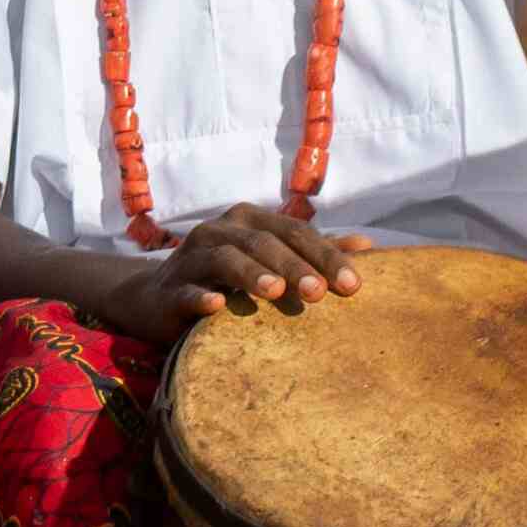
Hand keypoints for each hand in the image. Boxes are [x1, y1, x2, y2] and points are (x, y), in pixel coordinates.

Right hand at [108, 204, 371, 343]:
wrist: (159, 299)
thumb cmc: (229, 279)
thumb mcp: (271, 261)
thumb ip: (313, 253)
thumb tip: (366, 245)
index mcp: (248, 222)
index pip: (293, 232)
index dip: (325, 255)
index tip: (354, 286)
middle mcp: (219, 231)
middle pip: (260, 242)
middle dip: (293, 266)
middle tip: (319, 293)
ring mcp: (191, 258)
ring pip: (223, 258)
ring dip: (251, 273)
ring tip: (276, 292)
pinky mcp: (169, 289)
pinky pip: (186, 290)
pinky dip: (202, 295)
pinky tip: (219, 304)